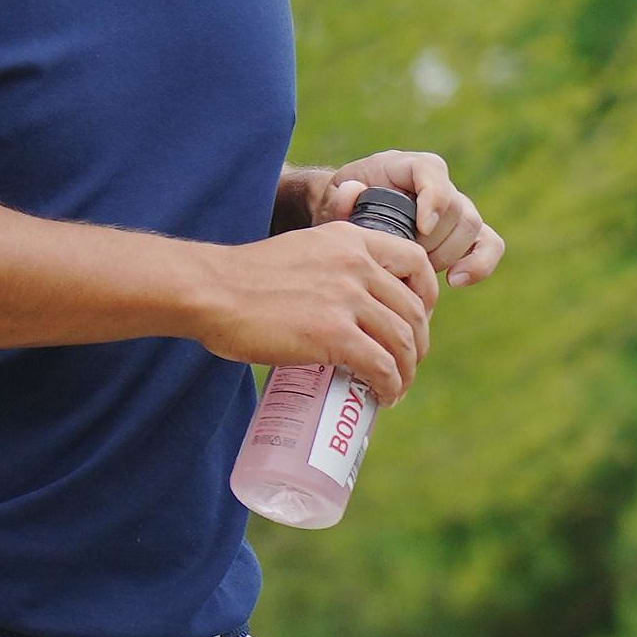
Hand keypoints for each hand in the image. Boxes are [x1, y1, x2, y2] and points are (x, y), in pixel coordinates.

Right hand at [192, 219, 441, 400]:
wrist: (211, 291)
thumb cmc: (245, 278)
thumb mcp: (302, 251)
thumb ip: (331, 267)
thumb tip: (348, 305)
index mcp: (349, 239)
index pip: (415, 260)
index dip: (426, 295)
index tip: (417, 319)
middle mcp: (356, 264)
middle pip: (413, 309)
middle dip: (417, 343)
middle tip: (406, 364)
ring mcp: (347, 298)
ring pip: (403, 341)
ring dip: (406, 371)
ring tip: (396, 387)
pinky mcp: (334, 334)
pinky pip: (381, 366)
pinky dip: (390, 386)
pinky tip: (384, 397)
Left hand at [290, 150, 507, 287]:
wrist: (351, 222)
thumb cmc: (340, 211)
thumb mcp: (329, 204)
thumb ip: (336, 200)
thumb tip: (353, 191)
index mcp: (404, 166)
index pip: (432, 172)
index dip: (434, 198)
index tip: (422, 228)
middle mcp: (436, 182)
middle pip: (456, 208)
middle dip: (433, 241)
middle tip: (404, 261)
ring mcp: (455, 207)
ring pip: (472, 228)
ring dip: (447, 256)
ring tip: (416, 271)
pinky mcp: (465, 233)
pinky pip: (490, 245)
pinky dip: (480, 265)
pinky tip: (455, 281)